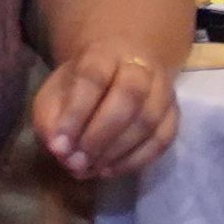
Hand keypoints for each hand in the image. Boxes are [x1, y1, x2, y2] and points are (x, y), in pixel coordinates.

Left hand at [34, 40, 178, 182]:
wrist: (117, 70)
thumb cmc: (78, 88)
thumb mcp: (53, 96)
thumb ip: (51, 121)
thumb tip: (61, 152)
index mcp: (103, 53)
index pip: (93, 77)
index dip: (76, 113)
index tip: (59, 146)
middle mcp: (140, 66)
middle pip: (129, 96)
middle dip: (100, 136)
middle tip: (77, 163)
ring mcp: (162, 89)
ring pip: (149, 120)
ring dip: (118, 151)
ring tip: (91, 169)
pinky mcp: (172, 112)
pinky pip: (163, 138)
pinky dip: (137, 160)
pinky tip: (111, 170)